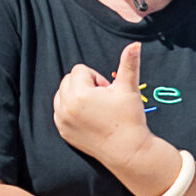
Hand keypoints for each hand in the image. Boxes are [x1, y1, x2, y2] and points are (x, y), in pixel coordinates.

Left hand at [52, 43, 152, 171]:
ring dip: (76, 96)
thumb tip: (135, 44)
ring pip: (62, 94)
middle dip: (85, 85)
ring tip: (96, 109)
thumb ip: (129, 63)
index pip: (80, 70)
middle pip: (69, 80)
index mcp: (79, 93)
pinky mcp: (62, 131)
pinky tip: (89, 119)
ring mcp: (62, 120)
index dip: (98, 79)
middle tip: (103, 101)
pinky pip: (60, 110)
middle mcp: (65, 106)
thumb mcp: (128, 88)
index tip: (108, 93)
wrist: (127, 151)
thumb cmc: (129, 118)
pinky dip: (71, 110)